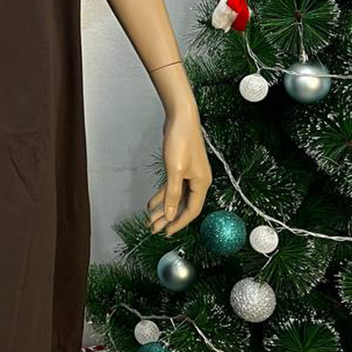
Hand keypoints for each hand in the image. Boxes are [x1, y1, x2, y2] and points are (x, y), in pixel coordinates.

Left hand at [146, 108, 211, 237]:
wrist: (181, 118)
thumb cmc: (181, 141)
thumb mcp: (175, 171)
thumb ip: (172, 194)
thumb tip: (170, 215)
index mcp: (201, 184)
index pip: (191, 211)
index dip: (178, 223)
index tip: (166, 233)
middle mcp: (198, 181)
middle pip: (183, 206)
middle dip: (168, 219)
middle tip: (154, 230)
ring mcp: (189, 175)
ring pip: (176, 198)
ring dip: (163, 209)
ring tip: (150, 220)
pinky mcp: (181, 168)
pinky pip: (172, 188)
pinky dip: (162, 196)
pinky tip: (151, 204)